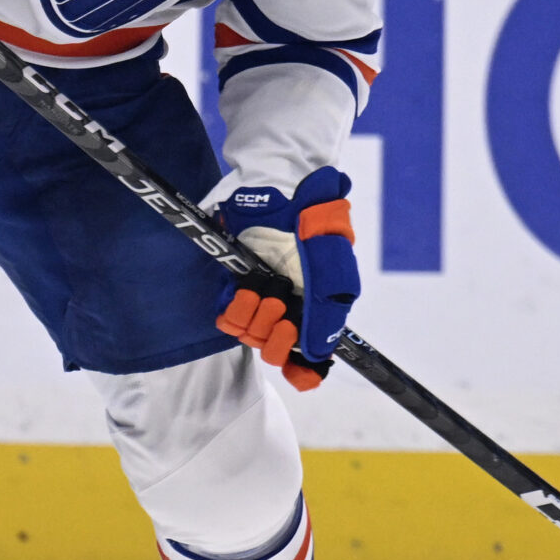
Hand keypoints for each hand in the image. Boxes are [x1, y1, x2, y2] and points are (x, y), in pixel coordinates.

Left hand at [215, 166, 358, 390]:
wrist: (277, 188)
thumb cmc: (312, 225)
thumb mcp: (331, 270)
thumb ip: (326, 315)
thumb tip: (316, 355)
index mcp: (318, 309)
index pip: (310, 359)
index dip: (302, 370)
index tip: (297, 367)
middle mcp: (290, 308)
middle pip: (277, 351)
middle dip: (277, 334)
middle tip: (281, 304)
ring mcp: (261, 299)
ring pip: (252, 337)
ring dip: (256, 315)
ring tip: (264, 287)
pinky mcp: (234, 287)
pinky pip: (228, 319)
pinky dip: (235, 308)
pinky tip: (244, 290)